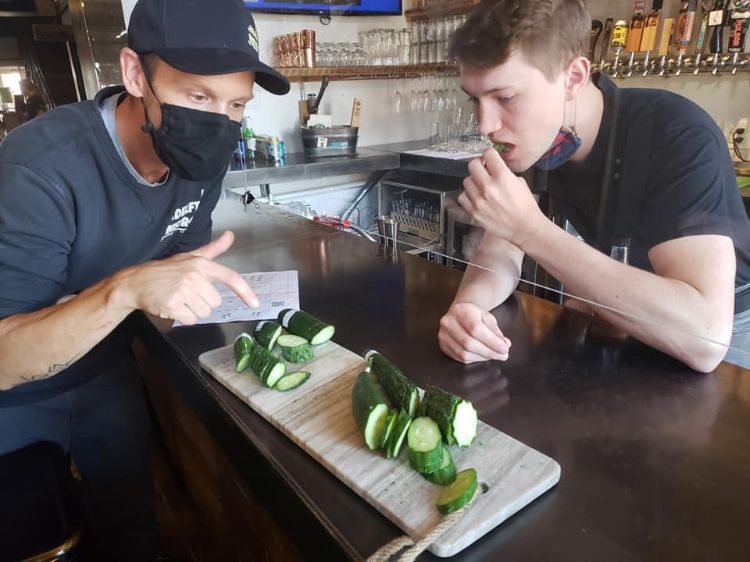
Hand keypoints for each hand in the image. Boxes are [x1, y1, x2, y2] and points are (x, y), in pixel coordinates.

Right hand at [116, 231, 258, 324]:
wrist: (135, 282)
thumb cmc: (165, 271)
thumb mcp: (190, 257)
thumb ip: (212, 249)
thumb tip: (231, 235)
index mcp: (201, 264)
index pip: (230, 278)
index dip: (245, 292)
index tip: (254, 304)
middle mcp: (194, 276)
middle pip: (216, 303)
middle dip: (203, 302)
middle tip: (187, 293)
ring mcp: (183, 291)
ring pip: (204, 313)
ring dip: (193, 310)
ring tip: (179, 299)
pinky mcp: (173, 305)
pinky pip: (191, 320)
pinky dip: (184, 317)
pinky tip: (173, 307)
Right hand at [438, 302, 511, 363]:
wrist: (459, 313)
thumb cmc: (474, 315)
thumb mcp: (487, 317)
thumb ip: (496, 331)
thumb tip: (505, 345)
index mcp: (460, 311)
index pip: (476, 329)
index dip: (491, 341)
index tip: (505, 348)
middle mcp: (448, 323)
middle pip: (469, 343)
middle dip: (489, 352)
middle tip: (503, 355)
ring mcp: (443, 335)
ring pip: (464, 353)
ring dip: (483, 357)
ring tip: (495, 355)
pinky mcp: (443, 346)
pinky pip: (460, 358)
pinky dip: (475, 359)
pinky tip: (483, 355)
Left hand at [457, 147, 543, 246]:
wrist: (524, 227)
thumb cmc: (525, 207)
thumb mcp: (520, 182)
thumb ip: (504, 172)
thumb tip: (494, 166)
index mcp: (503, 177)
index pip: (488, 154)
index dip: (489, 154)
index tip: (488, 157)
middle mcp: (489, 187)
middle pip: (473, 165)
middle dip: (478, 165)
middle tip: (482, 169)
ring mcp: (479, 200)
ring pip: (466, 180)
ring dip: (473, 181)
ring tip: (481, 186)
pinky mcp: (474, 211)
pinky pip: (463, 196)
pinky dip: (468, 195)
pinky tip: (476, 197)